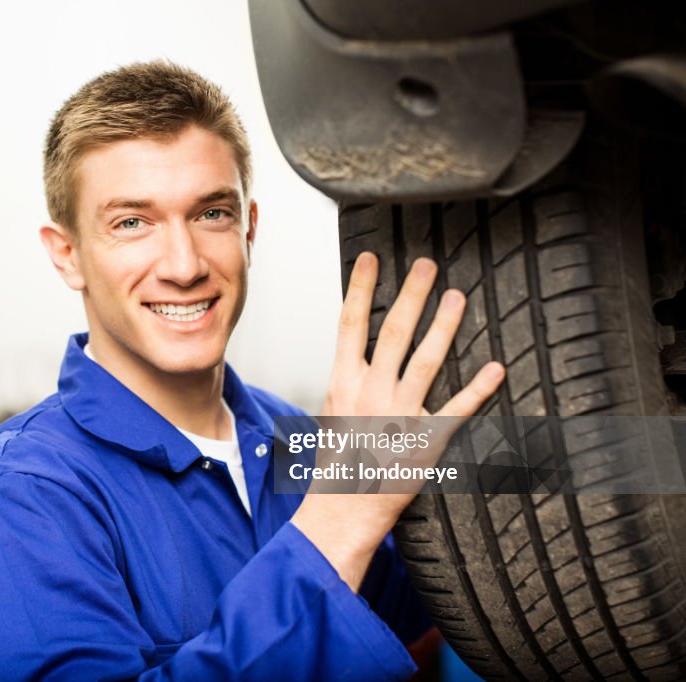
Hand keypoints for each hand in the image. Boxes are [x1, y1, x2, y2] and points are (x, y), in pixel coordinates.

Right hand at [291, 252, 504, 589]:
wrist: (341, 509)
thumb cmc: (335, 465)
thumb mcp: (331, 417)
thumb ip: (350, 385)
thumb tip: (363, 360)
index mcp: (342, 383)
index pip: (349, 324)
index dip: (359, 288)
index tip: (371, 259)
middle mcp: (370, 392)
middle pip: (392, 331)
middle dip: (411, 294)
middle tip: (426, 265)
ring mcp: (399, 415)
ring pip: (425, 359)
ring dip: (444, 325)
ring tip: (458, 297)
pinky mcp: (425, 441)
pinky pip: (456, 410)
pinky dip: (478, 389)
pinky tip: (496, 368)